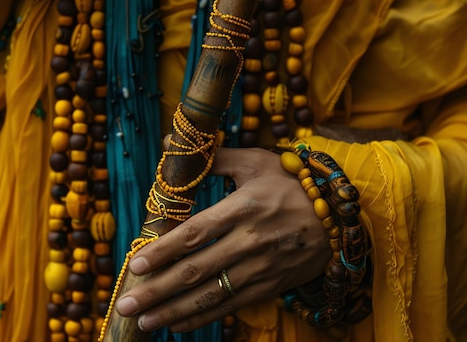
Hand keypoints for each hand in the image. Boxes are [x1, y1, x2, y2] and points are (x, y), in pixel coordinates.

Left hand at [115, 147, 331, 332]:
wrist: (340, 215)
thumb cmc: (293, 183)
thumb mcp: (256, 162)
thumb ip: (213, 157)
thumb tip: (170, 143)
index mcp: (243, 208)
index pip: (194, 234)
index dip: (163, 251)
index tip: (135, 264)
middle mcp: (249, 242)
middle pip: (195, 271)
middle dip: (157, 290)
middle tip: (126, 304)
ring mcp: (260, 268)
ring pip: (211, 295)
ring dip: (174, 311)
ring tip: (144, 321)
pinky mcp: (270, 285)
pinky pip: (231, 306)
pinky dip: (203, 317)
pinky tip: (178, 325)